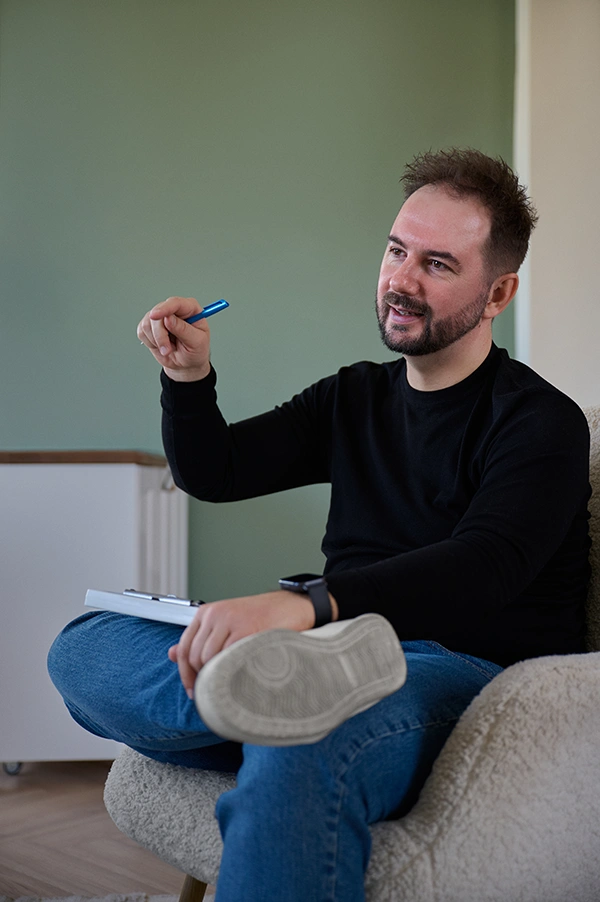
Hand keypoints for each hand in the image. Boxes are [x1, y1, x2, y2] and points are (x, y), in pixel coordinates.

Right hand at [137, 297, 211, 381]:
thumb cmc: (195, 351)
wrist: (186, 363)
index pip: (176, 303)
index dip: (165, 308)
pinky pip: (142, 331)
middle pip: (158, 314)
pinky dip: (150, 342)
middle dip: (160, 335)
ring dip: (156, 341)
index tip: (155, 315)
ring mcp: (160, 317)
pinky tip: (161, 346)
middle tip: (167, 350)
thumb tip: (168, 319)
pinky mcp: (149, 325)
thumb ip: (183, 329)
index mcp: (190, 309)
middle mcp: (174, 310)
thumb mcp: (196, 342)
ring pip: (147, 323)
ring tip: (168, 349)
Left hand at [168, 591, 318, 696]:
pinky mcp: (247, 629)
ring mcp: (231, 621)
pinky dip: (232, 671)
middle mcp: (215, 615)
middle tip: (213, 693)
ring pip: (209, 659)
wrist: (292, 606)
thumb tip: (170, 654)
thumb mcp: (225, 624)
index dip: (185, 674)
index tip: (193, 690)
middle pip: (194, 656)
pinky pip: (229, 657)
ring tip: (230, 684)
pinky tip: (241, 676)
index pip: (183, 648)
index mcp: (207, 613)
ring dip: (217, 677)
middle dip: (200, 679)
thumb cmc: (261, 617)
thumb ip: (200, 639)